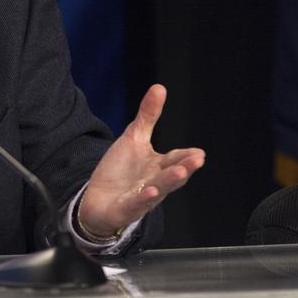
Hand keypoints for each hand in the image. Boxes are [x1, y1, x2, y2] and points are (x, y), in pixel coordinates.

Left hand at [78, 84, 204, 236]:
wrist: (97, 199)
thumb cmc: (121, 170)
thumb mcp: (134, 139)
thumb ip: (148, 116)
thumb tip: (159, 87)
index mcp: (158, 166)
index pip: (175, 159)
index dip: (186, 156)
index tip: (199, 152)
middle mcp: (155, 183)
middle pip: (171, 175)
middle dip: (183, 168)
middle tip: (197, 159)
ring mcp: (141, 198)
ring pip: (158, 190)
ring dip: (169, 182)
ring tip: (180, 172)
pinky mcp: (125, 210)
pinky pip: (135, 204)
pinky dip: (143, 199)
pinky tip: (150, 192)